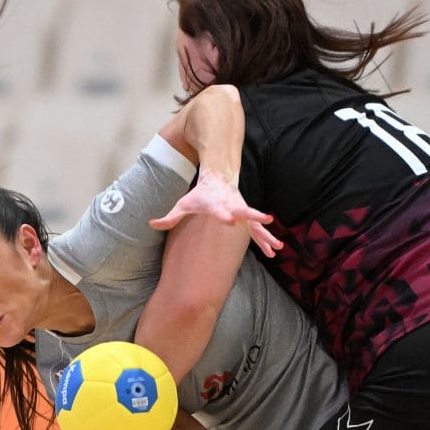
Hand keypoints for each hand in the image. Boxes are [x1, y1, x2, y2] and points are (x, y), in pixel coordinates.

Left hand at [150, 168, 282, 257]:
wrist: (219, 178)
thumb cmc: (200, 194)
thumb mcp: (183, 203)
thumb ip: (170, 217)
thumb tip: (151, 224)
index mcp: (217, 204)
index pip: (220, 210)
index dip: (225, 215)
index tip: (231, 221)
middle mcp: (233, 206)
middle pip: (245, 212)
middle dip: (255, 216)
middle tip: (265, 220)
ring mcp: (242, 211)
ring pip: (256, 224)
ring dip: (267, 235)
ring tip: (278, 247)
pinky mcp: (246, 217)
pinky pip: (257, 230)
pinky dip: (266, 240)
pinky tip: (274, 251)